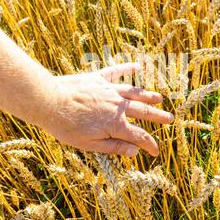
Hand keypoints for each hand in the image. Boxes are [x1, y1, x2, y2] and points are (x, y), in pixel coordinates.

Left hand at [31, 63, 173, 156]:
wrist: (50, 102)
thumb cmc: (66, 126)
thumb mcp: (89, 144)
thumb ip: (113, 147)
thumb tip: (134, 152)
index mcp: (116, 124)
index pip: (139, 136)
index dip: (150, 145)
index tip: (155, 152)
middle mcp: (118, 106)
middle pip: (143, 112)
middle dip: (158, 117)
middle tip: (170, 118)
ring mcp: (109, 90)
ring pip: (134, 92)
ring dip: (148, 96)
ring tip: (159, 98)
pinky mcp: (98, 78)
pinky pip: (116, 72)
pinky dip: (127, 68)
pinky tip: (137, 66)